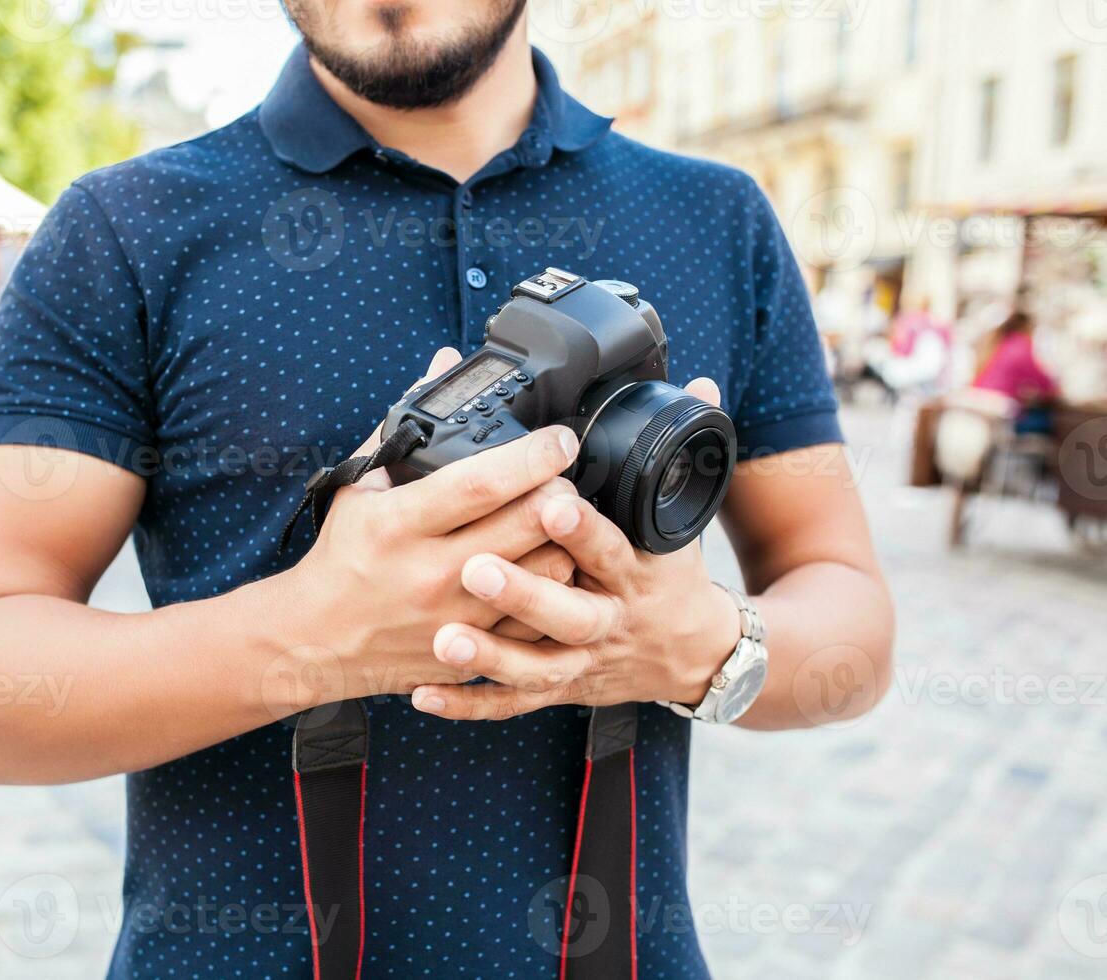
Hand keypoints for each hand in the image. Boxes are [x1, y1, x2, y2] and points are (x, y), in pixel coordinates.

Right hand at [281, 349, 580, 704]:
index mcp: (399, 524)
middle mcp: (431, 572)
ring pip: (546, 574)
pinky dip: (554, 591)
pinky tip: (549, 570)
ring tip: (558, 523)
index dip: (532, 457)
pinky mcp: (472, 651)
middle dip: (561, 493)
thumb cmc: (341, 558)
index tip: (561, 439)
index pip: (480, 484)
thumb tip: (444, 366)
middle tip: (565, 478)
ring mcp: (456, 617)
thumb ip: (405, 427)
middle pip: (527, 525)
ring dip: (565, 542)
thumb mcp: (359, 488)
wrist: (313, 642)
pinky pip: (538, 622)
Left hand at [408, 378, 741, 720]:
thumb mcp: (682, 519)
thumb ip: (677, 453)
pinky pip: (511, 704)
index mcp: (635, 572)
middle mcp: (608, 620)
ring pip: (537, 666)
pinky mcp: (558, 690)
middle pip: (569, 613)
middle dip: (523, 593)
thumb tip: (701, 383)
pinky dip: (469, 702)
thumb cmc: (670, 576)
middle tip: (476, 569)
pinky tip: (423, 692)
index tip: (552, 502)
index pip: (610, 546)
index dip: (583, 528)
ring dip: (489, 655)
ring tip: (443, 638)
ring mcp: (581, 661)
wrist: (693, 655)